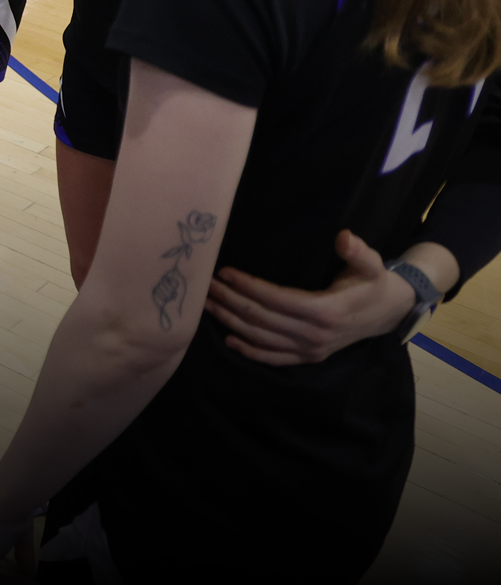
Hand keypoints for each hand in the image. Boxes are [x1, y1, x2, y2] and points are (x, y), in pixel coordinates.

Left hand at [205, 230, 411, 364]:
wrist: (389, 313)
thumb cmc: (373, 283)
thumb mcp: (372, 264)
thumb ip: (358, 251)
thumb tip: (343, 237)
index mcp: (326, 311)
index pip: (277, 299)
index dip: (249, 286)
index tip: (224, 272)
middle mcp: (315, 335)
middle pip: (262, 318)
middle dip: (230, 301)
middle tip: (205, 286)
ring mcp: (311, 350)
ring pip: (261, 338)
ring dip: (231, 322)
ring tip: (207, 305)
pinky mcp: (309, 358)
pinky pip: (274, 358)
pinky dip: (250, 351)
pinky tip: (229, 339)